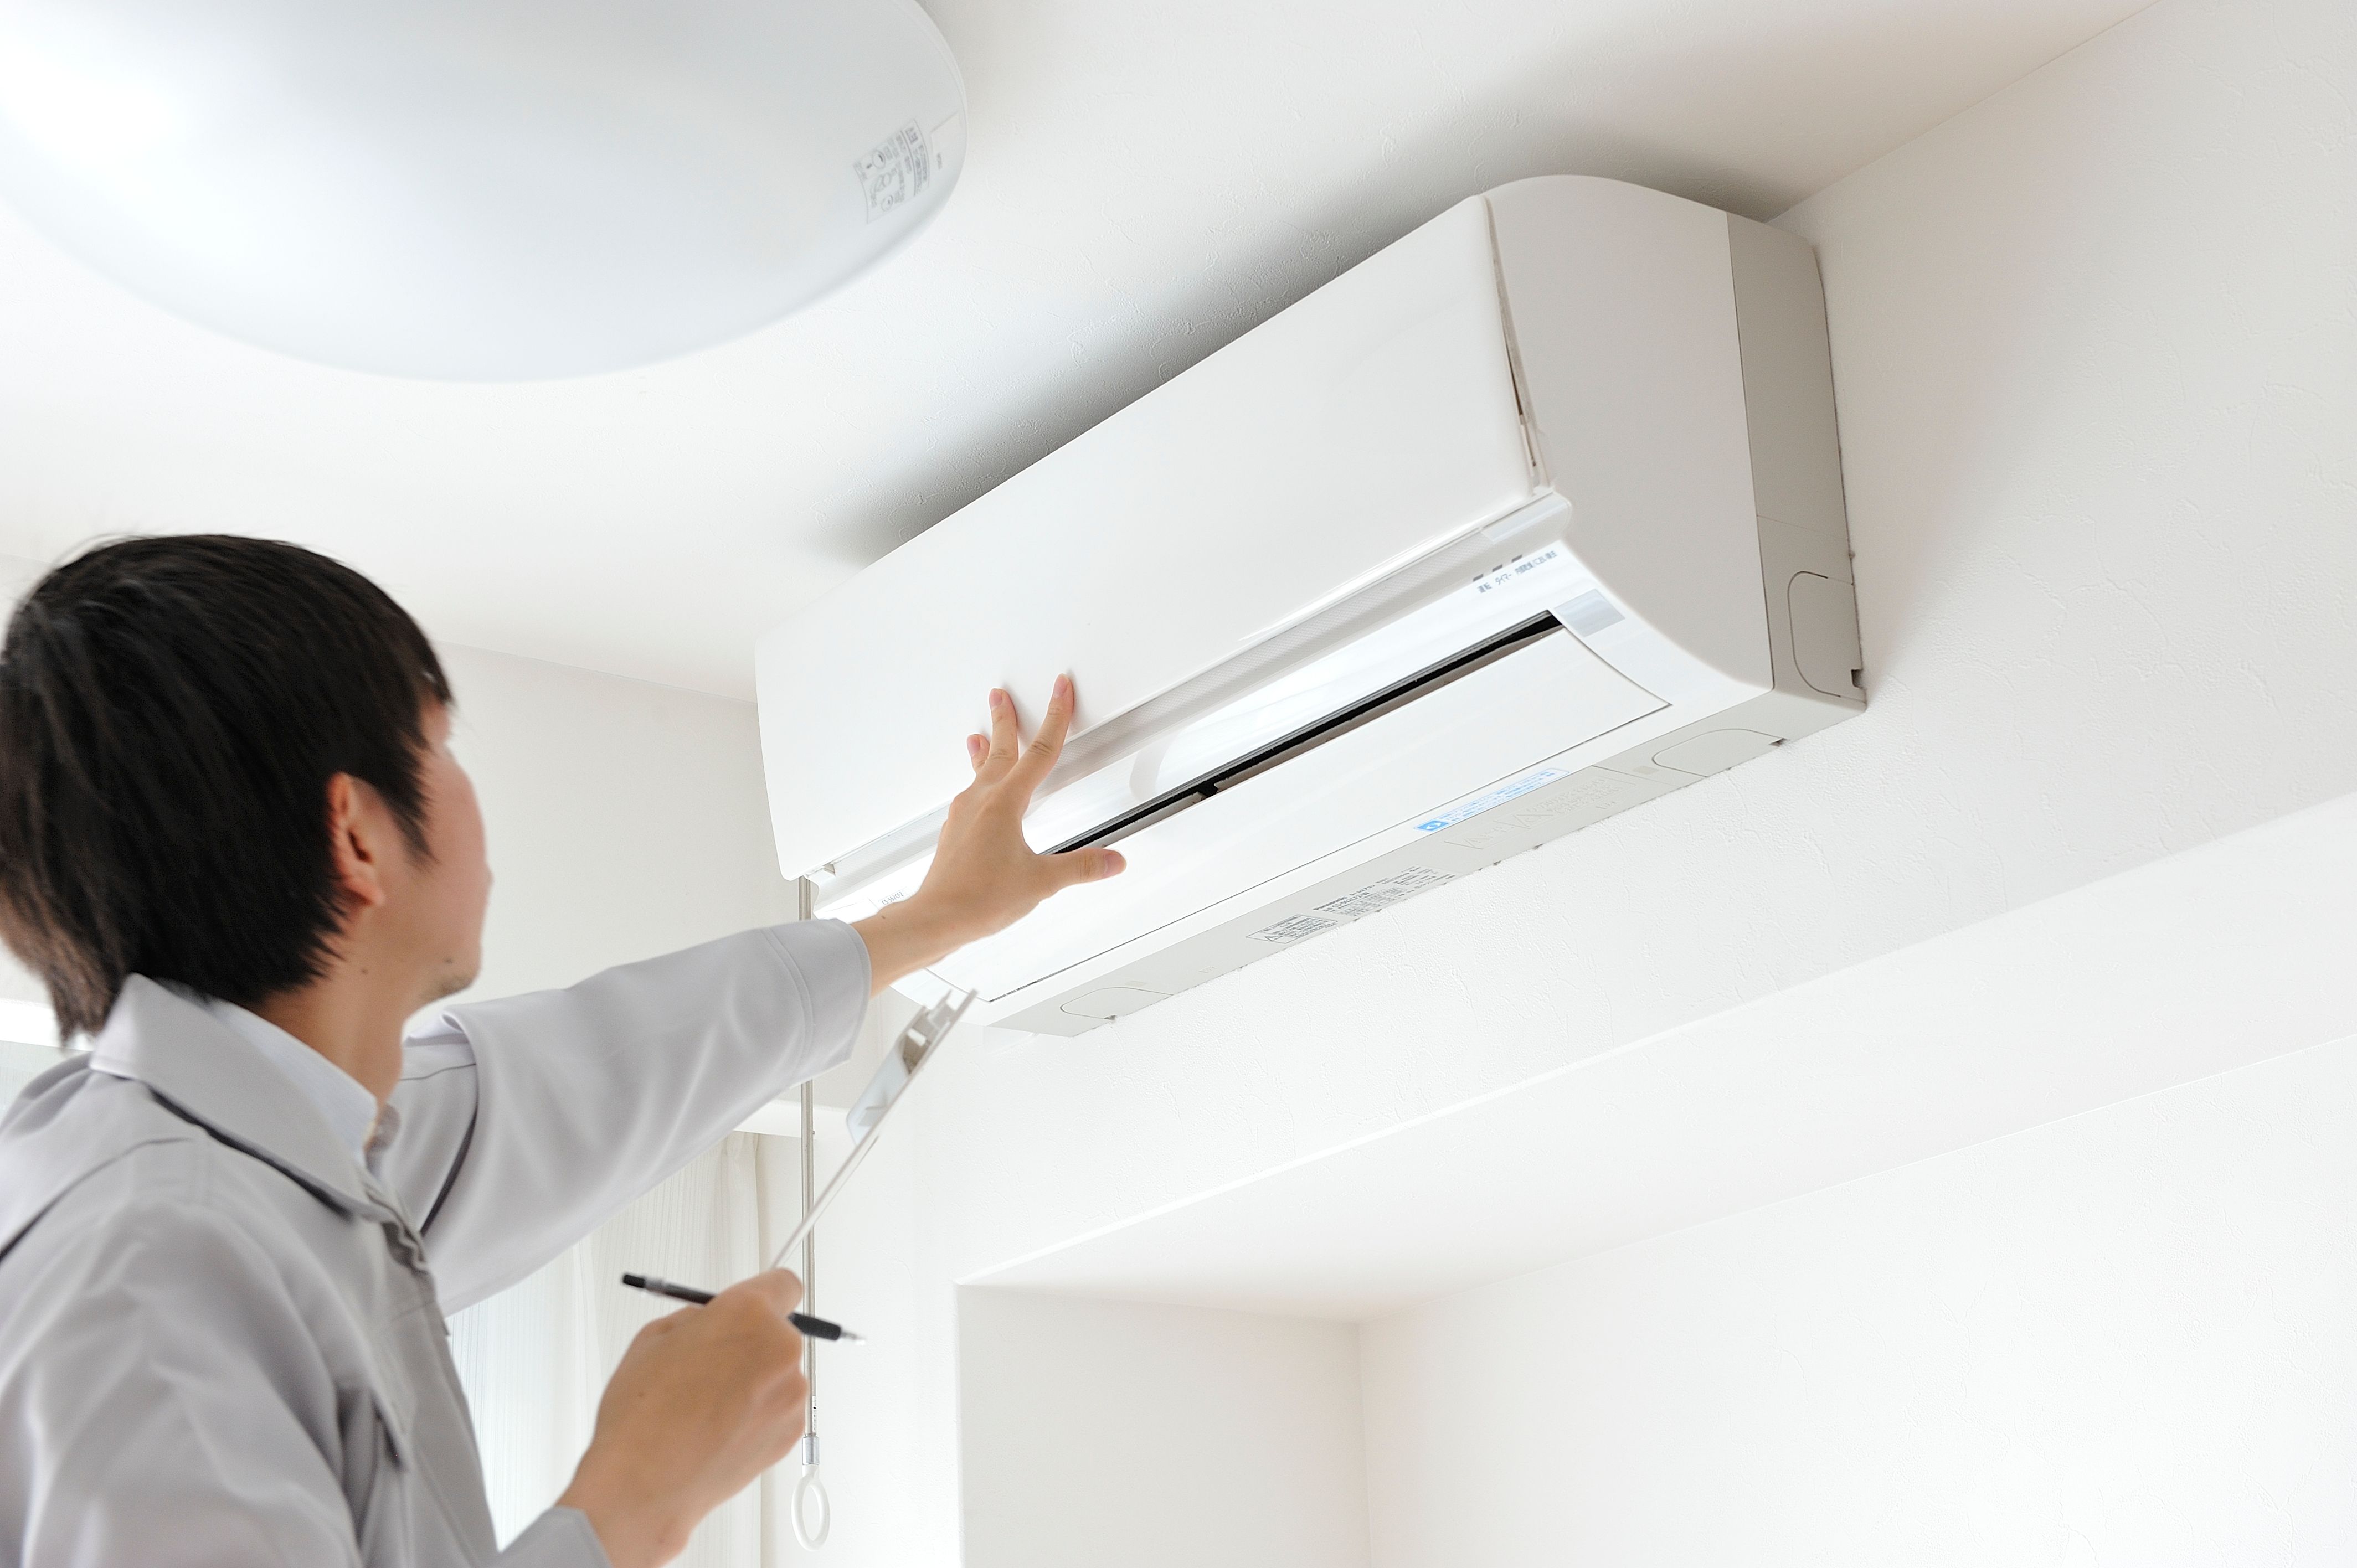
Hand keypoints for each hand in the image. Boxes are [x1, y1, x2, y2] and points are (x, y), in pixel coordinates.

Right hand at [558, 1271, 809, 1567]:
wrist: (645, 1486)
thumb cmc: (643, 1416)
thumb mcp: (654, 1338)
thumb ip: (697, 1319)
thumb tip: (714, 1321)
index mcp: (749, 1314)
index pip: (783, 1284)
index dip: (764, 1294)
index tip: (752, 1305)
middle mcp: (780, 1349)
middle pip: (776, 1332)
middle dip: (748, 1342)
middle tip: (709, 1365)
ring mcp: (790, 1394)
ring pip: (776, 1373)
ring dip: (752, 1381)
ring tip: (706, 1407)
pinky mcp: (790, 1432)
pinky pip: (778, 1408)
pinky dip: (756, 1414)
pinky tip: (717, 1430)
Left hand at [852, 675, 1126, 992]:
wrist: (936, 917)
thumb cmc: (979, 899)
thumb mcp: (1041, 882)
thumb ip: (1081, 868)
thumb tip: (1112, 860)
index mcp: (1005, 803)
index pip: (1040, 751)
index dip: (1056, 716)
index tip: (1060, 690)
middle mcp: (980, 801)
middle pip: (1001, 749)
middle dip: (1006, 718)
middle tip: (1000, 694)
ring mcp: (963, 815)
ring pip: (981, 770)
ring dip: (987, 748)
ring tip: (980, 734)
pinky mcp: (955, 831)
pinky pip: (970, 794)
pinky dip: (977, 780)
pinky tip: (977, 792)